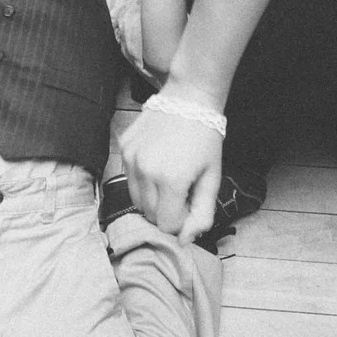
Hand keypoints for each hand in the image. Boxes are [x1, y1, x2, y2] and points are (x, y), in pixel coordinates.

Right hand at [119, 101, 224, 241]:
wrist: (189, 97)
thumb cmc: (206, 138)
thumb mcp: (212, 178)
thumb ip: (202, 214)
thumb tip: (184, 240)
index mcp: (171, 181)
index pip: (167, 225)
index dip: (182, 219)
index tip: (191, 200)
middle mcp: (146, 171)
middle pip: (150, 214)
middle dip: (167, 210)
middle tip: (183, 188)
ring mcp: (131, 158)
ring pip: (136, 199)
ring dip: (153, 197)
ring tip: (170, 176)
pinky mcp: (123, 147)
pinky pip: (129, 177)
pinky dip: (142, 178)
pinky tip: (157, 160)